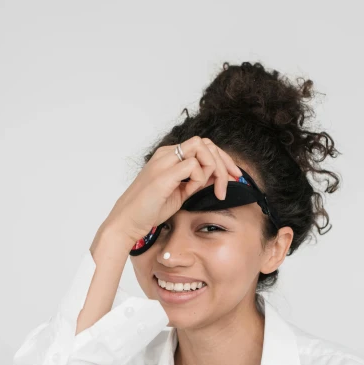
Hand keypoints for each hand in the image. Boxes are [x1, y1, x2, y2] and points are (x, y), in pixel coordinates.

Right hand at [98, 136, 241, 243]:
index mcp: (169, 156)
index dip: (223, 159)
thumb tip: (217, 178)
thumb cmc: (150, 210)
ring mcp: (164, 162)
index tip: (235, 176)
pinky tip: (194, 192)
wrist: (128, 221)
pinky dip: (200, 178)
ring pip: (202, 148)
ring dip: (215, 168)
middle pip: (206, 143)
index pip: (203, 146)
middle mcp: (167, 154)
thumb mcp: (180, 193)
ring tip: (214, 189)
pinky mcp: (164, 175)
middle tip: (234, 181)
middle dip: (225, 161)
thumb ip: (196, 182)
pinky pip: (193, 166)